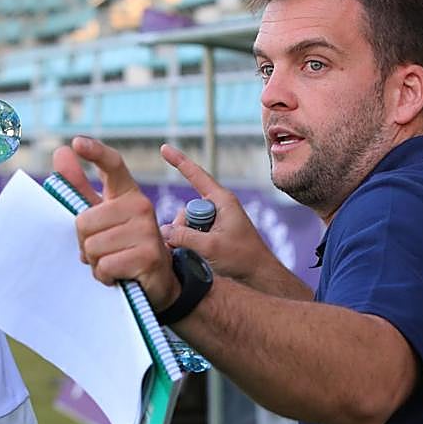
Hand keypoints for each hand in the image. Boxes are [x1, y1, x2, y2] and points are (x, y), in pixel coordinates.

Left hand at [54, 136, 178, 311]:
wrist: (158, 281)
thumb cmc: (124, 247)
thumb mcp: (102, 218)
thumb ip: (80, 187)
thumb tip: (60, 152)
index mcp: (128, 194)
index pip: (112, 165)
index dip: (95, 152)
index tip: (76, 143)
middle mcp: (141, 205)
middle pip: (83, 222)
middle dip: (85, 244)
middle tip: (105, 251)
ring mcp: (147, 230)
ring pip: (92, 247)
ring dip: (96, 263)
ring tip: (114, 263)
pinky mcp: (148, 255)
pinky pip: (105, 266)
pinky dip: (105, 276)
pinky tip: (119, 276)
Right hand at [159, 144, 278, 284]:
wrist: (259, 275)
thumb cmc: (242, 259)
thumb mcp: (210, 247)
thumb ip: (184, 237)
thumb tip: (163, 231)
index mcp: (222, 201)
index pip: (196, 175)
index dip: (178, 161)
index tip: (164, 148)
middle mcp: (218, 207)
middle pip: (187, 209)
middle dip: (183, 226)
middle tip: (196, 246)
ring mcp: (216, 221)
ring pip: (187, 224)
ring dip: (186, 238)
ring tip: (200, 254)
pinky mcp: (214, 233)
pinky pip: (193, 233)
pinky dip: (190, 244)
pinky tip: (197, 256)